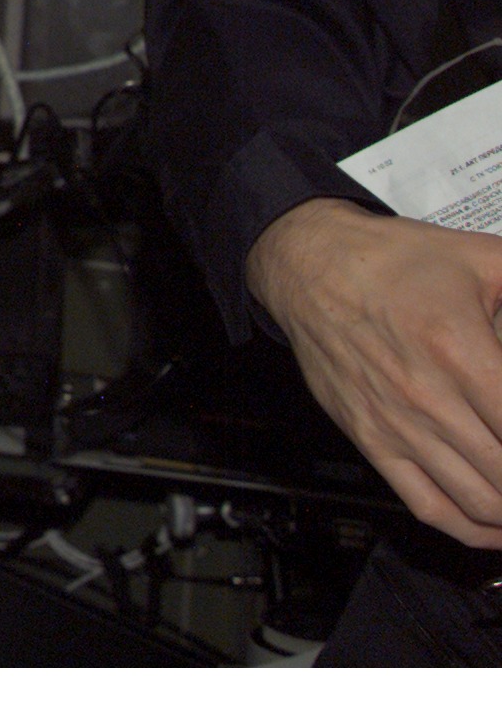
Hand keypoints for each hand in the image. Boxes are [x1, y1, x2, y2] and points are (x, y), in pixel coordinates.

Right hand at [249, 197, 501, 547]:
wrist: (307, 267)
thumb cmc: (391, 262)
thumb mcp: (482, 259)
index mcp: (461, 350)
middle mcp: (429, 397)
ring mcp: (397, 425)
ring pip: (480, 501)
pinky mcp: (372, 440)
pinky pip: (429, 506)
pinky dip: (473, 530)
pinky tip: (497, 526)